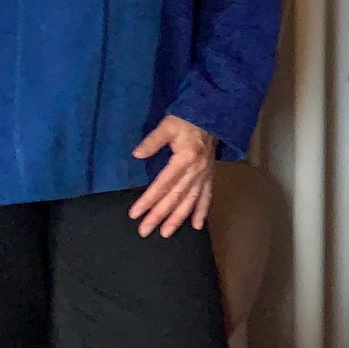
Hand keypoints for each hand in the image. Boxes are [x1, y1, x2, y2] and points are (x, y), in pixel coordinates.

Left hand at [129, 116, 217, 237]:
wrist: (213, 114)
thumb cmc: (188, 119)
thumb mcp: (169, 125)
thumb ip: (153, 140)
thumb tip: (137, 154)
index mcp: (185, 158)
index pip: (163, 184)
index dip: (148, 200)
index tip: (135, 213)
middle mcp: (196, 170)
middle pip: (175, 197)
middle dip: (159, 215)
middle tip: (144, 231)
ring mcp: (204, 174)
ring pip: (190, 201)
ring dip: (178, 218)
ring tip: (166, 233)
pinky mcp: (210, 175)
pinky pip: (207, 196)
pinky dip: (202, 211)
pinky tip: (196, 225)